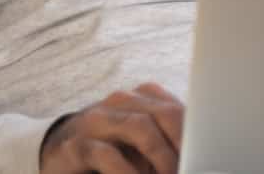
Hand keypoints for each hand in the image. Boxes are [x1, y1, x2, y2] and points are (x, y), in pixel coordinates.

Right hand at [39, 82, 185, 173]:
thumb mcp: (141, 145)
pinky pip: (106, 154)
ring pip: (139, 126)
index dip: (196, 132)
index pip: (177, 108)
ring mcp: (96, 121)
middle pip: (164, 113)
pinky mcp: (76, 145)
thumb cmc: (109, 150)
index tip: (207, 153)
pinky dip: (126, 172)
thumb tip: (196, 158)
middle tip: (190, 165)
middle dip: (183, 143)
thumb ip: (165, 144)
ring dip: (160, 156)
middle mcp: (120, 102)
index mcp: (141, 98)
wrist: (56, 154)